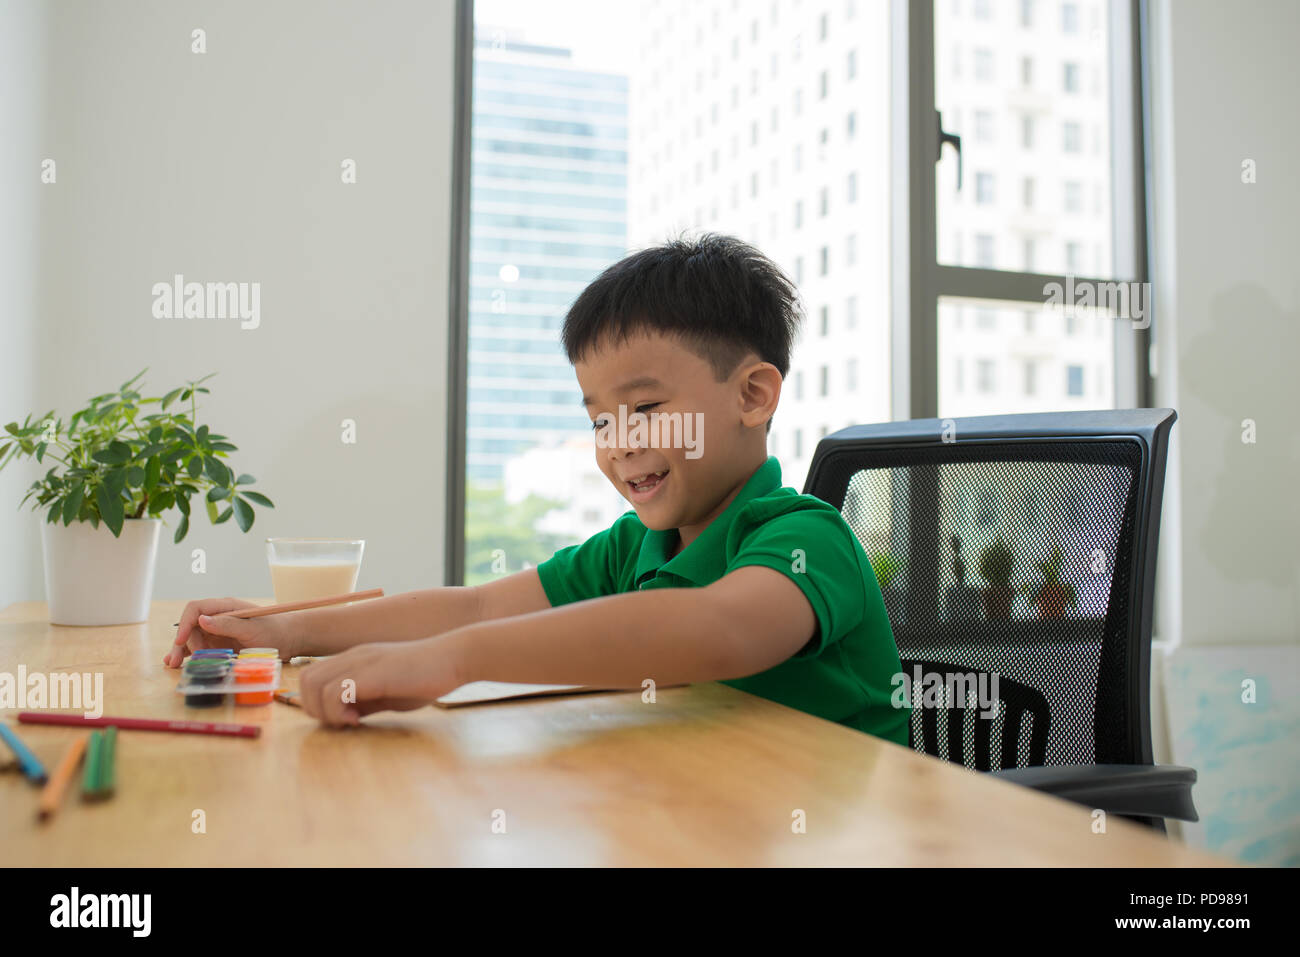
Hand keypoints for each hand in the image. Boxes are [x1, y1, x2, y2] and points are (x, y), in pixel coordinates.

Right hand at [163, 597, 296, 667]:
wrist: (290, 640)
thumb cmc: (275, 630)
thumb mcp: (252, 629)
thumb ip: (227, 624)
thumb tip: (201, 620)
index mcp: (226, 607)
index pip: (197, 608)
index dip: (185, 623)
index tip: (181, 640)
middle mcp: (219, 617)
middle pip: (191, 626)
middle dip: (182, 642)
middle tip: (176, 662)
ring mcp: (218, 631)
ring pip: (193, 638)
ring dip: (182, 650)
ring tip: (173, 664)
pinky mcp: (220, 644)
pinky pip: (201, 648)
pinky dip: (190, 655)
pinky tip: (179, 663)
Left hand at [298, 637, 464, 727]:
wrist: (454, 658)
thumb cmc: (428, 677)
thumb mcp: (390, 693)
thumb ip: (367, 701)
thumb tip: (346, 716)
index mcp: (356, 660)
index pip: (314, 677)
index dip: (319, 703)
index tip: (344, 719)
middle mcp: (353, 657)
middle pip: (305, 680)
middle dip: (314, 708)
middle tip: (342, 722)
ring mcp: (360, 662)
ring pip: (312, 684)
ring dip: (324, 710)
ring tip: (350, 721)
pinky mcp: (370, 672)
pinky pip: (334, 692)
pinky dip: (337, 711)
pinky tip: (358, 718)